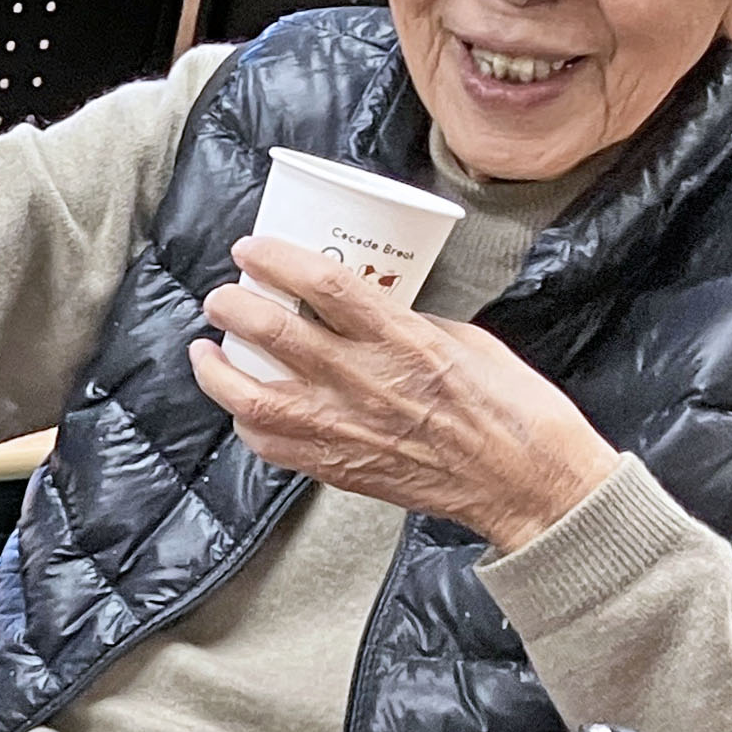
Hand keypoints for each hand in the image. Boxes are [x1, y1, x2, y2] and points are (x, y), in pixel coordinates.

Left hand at [191, 237, 618, 550]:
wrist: (528, 482)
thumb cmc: (510, 409)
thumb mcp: (464, 340)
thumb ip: (404, 324)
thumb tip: (364, 310)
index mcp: (403, 340)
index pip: (323, 285)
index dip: (276, 259)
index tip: (250, 249)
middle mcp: (366, 382)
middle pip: (274, 332)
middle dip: (233, 306)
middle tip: (221, 296)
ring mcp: (346, 429)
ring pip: (253, 396)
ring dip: (216, 369)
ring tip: (204, 349)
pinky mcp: (339, 468)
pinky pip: (271, 446)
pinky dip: (246, 423)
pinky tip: (240, 406)